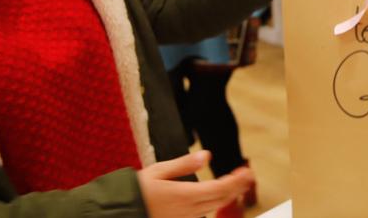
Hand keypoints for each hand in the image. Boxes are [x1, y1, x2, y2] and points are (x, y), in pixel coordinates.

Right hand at [137, 151, 252, 217]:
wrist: (119, 212)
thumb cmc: (136, 190)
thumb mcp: (158, 171)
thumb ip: (184, 164)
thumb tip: (206, 156)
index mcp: (184, 195)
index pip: (219, 189)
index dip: (236, 182)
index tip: (247, 172)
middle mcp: (188, 210)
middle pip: (220, 199)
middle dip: (236, 187)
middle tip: (248, 175)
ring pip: (213, 208)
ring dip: (227, 195)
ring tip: (238, 183)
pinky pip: (202, 214)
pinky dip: (214, 204)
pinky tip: (218, 196)